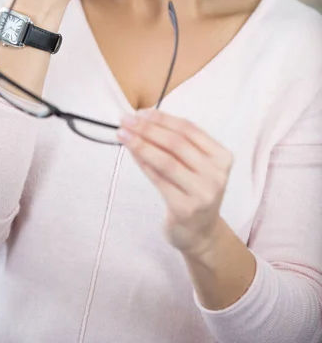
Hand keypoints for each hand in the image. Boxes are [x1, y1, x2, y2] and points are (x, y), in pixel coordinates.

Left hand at [117, 110, 233, 260]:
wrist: (201, 233)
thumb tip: (142, 119)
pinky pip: (159, 179)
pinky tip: (131, 153)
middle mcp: (216, 174)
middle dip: (148, 128)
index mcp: (222, 156)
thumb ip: (177, 143)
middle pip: (176, 143)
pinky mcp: (185, 208)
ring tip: (123, 134)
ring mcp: (202, 193)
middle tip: (126, 120)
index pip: (188, 129)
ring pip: (166, 161)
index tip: (141, 112)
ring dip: (141, 144)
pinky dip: (143, 163)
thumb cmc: (194, 190)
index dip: (163, 118)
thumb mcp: (196, 164)